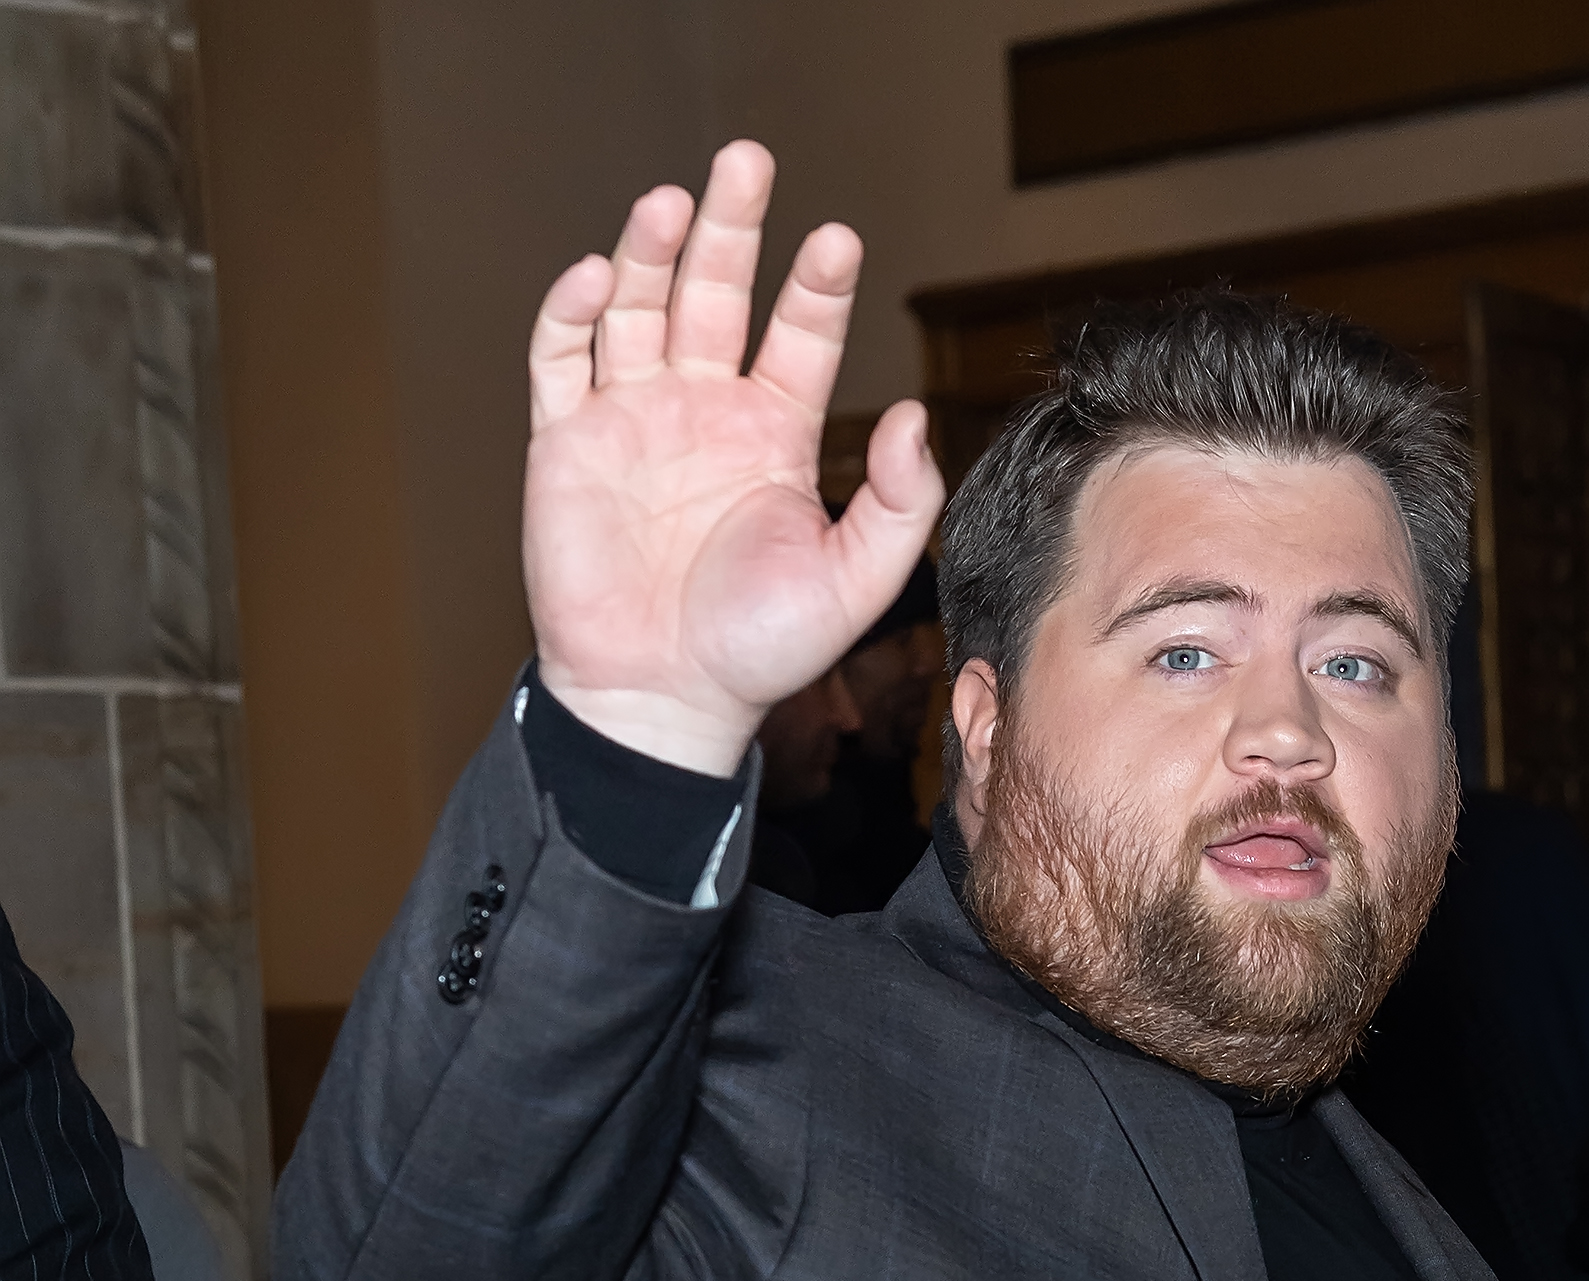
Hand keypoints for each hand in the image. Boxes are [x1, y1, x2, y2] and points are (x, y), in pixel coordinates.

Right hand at [524, 142, 944, 772]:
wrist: (662, 702)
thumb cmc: (758, 653)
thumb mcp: (855, 583)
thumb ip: (900, 504)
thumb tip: (918, 417)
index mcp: (774, 435)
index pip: (800, 336)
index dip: (816, 286)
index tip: (836, 242)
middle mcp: (704, 412)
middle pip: (716, 292)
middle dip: (731, 227)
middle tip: (748, 161)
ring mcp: (631, 419)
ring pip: (637, 305)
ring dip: (652, 251)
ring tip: (672, 204)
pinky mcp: (565, 442)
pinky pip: (559, 358)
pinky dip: (570, 310)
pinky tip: (596, 277)